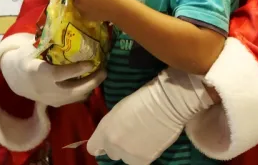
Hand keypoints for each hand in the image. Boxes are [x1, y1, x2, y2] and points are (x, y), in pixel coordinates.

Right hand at [0, 39, 106, 107]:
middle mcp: (45, 89)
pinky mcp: (55, 104)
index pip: (59, 74)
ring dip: (91, 87)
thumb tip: (67, 28)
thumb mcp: (32, 47)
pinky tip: (92, 81)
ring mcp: (50, 99)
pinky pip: (74, 100)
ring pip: (76, 97)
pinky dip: (85, 91)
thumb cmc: (26, 58)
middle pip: (73, 90)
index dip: (76, 70)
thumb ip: (48, 42)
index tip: (92, 63)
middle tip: (104, 70)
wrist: (16, 79)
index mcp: (37, 72)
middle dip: (91, 82)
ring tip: (102, 74)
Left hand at [87, 68, 212, 163]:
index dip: (100, 145)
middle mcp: (112, 145)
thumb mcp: (118, 111)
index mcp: (104, 130)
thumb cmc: (142, 99)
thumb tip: (111, 135)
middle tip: (130, 134)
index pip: (92, 148)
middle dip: (118, 145)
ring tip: (143, 137)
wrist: (165, 104)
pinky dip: (144, 154)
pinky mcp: (143, 161)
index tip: (106, 142)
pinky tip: (151, 141)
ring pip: (126, 158)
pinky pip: (139, 161)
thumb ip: (111, 126)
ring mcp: (127, 154)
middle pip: (111, 152)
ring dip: (131, 151)